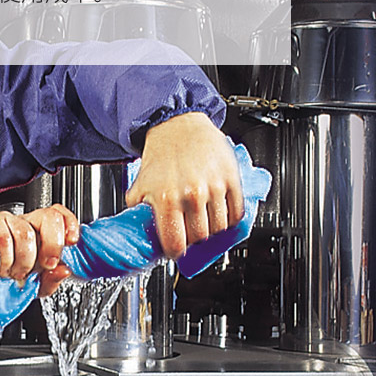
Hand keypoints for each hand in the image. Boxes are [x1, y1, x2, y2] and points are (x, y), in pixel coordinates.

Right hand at [0, 203, 79, 297]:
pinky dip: (4, 261)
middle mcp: (22, 223)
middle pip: (48, 216)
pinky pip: (3, 237)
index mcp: (36, 235)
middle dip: (52, 244)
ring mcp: (4, 220)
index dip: (69, 223)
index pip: (58, 215)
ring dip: (22, 262)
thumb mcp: (28, 288)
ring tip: (12, 274)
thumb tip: (64, 270)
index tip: (72, 241)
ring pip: (26, 233)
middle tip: (45, 265)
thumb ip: (49, 281)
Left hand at [127, 116, 243, 261]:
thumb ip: (139, 212)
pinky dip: (230, 217)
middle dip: (193, 237)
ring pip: (219, 228)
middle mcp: (191, 194)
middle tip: (189, 229)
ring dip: (212, 228)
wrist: (178, 123)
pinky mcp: (230, 178)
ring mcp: (213, 187)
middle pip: (199, 238)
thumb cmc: (161, 153)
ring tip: (203, 218)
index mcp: (166, 198)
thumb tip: (139, 234)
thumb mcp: (141, 184)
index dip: (176, 251)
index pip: (176, 245)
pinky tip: (219, 210)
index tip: (177, 249)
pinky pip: (237, 212)